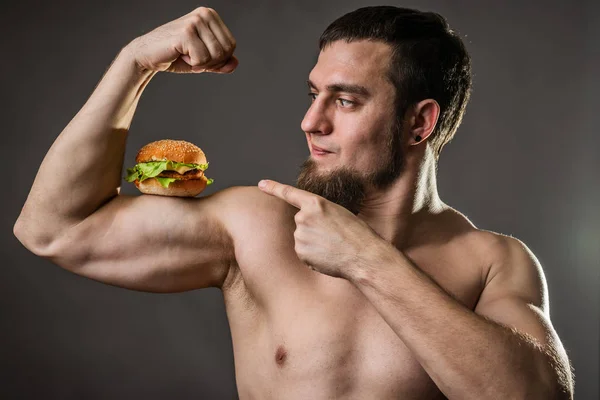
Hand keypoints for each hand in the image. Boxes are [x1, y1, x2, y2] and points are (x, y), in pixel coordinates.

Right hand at [126, 7, 237, 73]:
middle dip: (211, 62)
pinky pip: (202, 59)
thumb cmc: (176, 56)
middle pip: (226, 51)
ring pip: (216, 56)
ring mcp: (195, 21)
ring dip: (201, 64)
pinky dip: (193, 64)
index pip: (231, 45)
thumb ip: (221, 62)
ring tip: (186, 55)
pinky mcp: (186, 32)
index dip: (219, 59)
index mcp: (210, 16)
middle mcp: (204, 14)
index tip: (201, 56)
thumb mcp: (203, 60)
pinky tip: (180, 55)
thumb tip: (235, 63)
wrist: (148, 56)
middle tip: (192, 58)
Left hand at [258, 179, 383, 279]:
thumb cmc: (356, 234)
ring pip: (302, 237)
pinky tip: (328, 256)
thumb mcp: (339, 213)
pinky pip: (304, 252)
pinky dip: (313, 255)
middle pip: (301, 221)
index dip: (274, 188)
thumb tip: (307, 224)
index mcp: (316, 203)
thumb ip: (319, 213)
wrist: (362, 256)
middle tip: (333, 235)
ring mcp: (300, 236)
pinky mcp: (300, 252)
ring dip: (314, 242)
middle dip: (313, 228)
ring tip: (333, 246)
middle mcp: (303, 217)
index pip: (289, 193)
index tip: (262, 184)